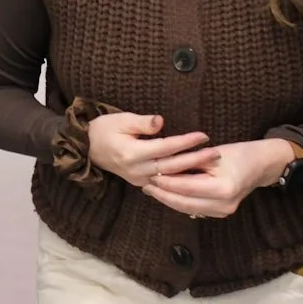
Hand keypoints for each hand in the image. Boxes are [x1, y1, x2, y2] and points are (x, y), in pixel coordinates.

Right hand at [85, 112, 210, 190]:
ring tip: (210, 165)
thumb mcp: (120, 119)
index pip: (165, 147)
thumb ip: (141, 122)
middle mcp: (136, 169)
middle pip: (172, 166)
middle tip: (216, 153)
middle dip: (196, 159)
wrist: (86, 148)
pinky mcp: (139, 182)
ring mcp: (138, 179)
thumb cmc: (104, 129)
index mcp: (131, 153)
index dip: (185, 142)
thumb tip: (161, 121)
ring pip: (170, 178)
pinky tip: (195, 177)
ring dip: (191, 172)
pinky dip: (180, 180)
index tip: (203, 136)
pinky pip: (164, 184)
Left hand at [142, 138, 297, 219]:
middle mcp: (224, 205)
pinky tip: (168, 195)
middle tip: (145, 185)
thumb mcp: (212, 154)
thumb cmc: (237, 154)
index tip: (149, 175)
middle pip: (185, 203)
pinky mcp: (221, 213)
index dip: (166, 182)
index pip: (186, 187)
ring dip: (169, 201)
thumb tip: (162, 168)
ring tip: (152, 190)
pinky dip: (180, 202)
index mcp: (223, 188)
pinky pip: (195, 209)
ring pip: (188, 209)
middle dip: (163, 195)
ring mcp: (223, 212)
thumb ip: (189, 163)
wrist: (260, 165)